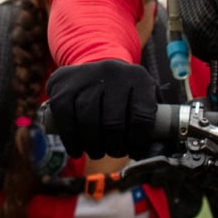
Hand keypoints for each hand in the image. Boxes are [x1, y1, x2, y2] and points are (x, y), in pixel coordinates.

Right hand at [40, 57, 161, 156]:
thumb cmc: (123, 92)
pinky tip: (76, 150)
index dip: (138, 142)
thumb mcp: (143, 96)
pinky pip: (65, 118)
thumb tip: (155, 151)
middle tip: (114, 152)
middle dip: (114, 147)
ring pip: (88, 121)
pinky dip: (71, 139)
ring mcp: (85, 76)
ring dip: (92, 146)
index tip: (134, 151)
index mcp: (138, 77)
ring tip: (96, 153)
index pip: (142, 117)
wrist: (94, 64)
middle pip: (113, 122)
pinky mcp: (62, 84)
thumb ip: (154, 121)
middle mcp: (112, 72)